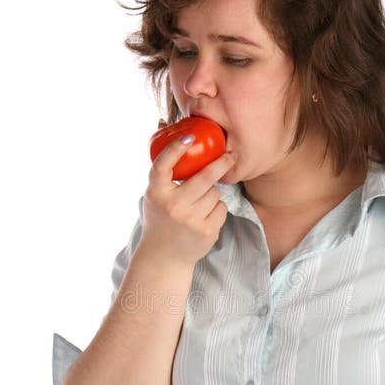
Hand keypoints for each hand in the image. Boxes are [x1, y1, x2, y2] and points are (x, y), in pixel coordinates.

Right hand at [140, 127, 234, 267]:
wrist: (164, 256)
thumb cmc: (161, 218)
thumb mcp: (155, 196)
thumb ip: (165, 172)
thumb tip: (169, 128)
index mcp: (156, 193)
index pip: (163, 166)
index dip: (176, 149)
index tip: (190, 137)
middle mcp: (172, 206)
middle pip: (203, 178)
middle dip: (220, 164)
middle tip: (229, 156)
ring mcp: (190, 220)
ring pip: (214, 193)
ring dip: (212, 193)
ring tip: (199, 204)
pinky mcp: (206, 231)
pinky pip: (221, 208)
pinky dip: (216, 209)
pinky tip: (205, 217)